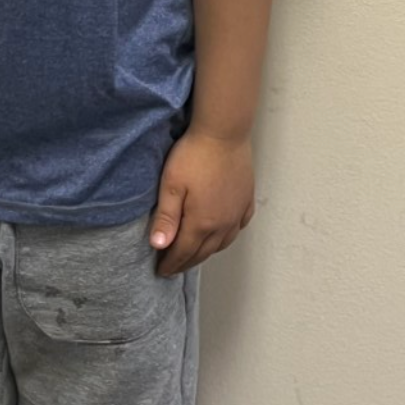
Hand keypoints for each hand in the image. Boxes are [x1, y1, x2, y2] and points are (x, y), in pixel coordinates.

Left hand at [148, 128, 255, 276]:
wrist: (224, 132)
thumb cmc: (193, 155)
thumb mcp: (171, 185)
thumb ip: (166, 217)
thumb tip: (158, 246)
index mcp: (201, 223)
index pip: (183, 252)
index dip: (171, 264)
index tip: (160, 271)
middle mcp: (222, 224)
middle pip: (203, 252)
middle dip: (186, 262)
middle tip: (174, 267)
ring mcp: (237, 212)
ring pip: (222, 243)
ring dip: (207, 252)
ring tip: (195, 254)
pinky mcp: (246, 199)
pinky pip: (239, 226)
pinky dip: (229, 235)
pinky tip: (224, 233)